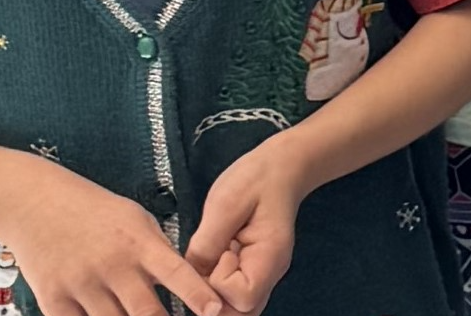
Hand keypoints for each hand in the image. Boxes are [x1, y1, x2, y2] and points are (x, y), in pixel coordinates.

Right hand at [0, 153, 233, 315]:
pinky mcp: (53, 299)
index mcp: (138, 243)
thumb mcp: (135, 219)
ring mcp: (81, 285)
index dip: (197, 295)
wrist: (32, 202)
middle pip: (147, 313)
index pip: (176, 273)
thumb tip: (184, 285)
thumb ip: (158, 253)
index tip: (215, 311)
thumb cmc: (91, 209)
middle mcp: (112, 266)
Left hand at [182, 133, 323, 312]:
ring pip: (235, 310)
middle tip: (207, 263)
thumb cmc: (256, 180)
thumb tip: (190, 275)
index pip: (241, 296)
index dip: (219, 282)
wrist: (281, 168)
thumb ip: (207, 242)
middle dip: (213, 298)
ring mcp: (262, 276)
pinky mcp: (250, 272)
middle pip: (240, 314)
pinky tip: (213, 262)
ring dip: (214, 295)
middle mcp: (269, 274)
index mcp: (269, 256)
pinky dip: (216, 288)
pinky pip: (232, 296)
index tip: (219, 252)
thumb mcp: (225, 204)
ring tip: (210, 261)